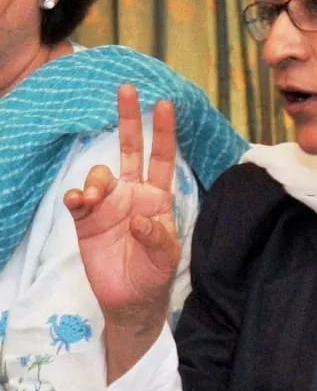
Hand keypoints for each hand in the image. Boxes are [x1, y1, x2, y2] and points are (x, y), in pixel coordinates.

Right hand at [65, 84, 180, 326]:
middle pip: (132, 149)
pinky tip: (79, 202)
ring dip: (96, 179)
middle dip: (130, 119)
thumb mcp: (165, 257)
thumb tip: (138, 218)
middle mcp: (134, 192)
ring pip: (100, 173)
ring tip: (93, 199)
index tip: (164, 103)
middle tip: (127, 89)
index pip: (163, 157)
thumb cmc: (155, 274)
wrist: (131, 301)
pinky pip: (77, 199)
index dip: (164, 131)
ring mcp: (109, 204)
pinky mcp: (87, 221)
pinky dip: (76, 195)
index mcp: (158, 196)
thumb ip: (156, 237)